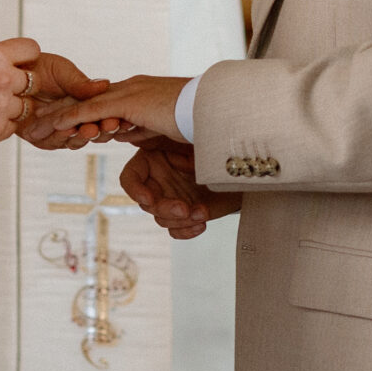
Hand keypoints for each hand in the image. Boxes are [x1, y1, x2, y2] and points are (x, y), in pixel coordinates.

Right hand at [0, 38, 40, 149]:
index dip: (26, 58)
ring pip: (25, 106)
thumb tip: (18, 67)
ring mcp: (2, 107)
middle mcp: (3, 79)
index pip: (32, 50)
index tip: (18, 65)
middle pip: (33, 81)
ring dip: (11, 107)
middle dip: (20, 85)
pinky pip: (12, 126)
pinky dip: (1, 124)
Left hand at [15, 51, 126, 147]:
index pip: (100, 118)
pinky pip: (50, 143)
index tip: (121, 118)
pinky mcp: (36, 137)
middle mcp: (69, 121)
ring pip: (72, 141)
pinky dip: (59, 138)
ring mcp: (53, 130)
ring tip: (89, 128)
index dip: (111, 120)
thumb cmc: (37, 65)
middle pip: (90, 133)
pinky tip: (66, 130)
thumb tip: (105, 85)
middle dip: (101, 131)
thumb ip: (80, 83)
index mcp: (81, 106)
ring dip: (82, 137)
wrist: (8, 69)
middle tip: (110, 125)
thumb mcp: (63, 71)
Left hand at [24, 73, 187, 145]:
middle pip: (85, 100)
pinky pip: (93, 110)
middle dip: (59, 113)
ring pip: (84, 105)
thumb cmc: (195, 120)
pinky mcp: (128, 102)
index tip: (57, 122)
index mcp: (136, 92)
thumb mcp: (160, 126)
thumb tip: (122, 134)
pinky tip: (55, 126)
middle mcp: (128, 88)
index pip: (99, 103)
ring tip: (36, 128)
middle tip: (37, 123)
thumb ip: (139, 127)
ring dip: (58, 118)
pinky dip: (72, 118)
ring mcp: (127, 93)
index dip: (77, 113)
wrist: (212, 111)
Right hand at [120, 142, 237, 238]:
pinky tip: (201, 224)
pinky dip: (186, 231)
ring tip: (202, 212)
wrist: (241, 166)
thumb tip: (145, 139)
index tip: (150, 199)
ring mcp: (170, 199)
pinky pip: (175, 230)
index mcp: (153, 159)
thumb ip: (172, 143)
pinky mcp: (183, 215)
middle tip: (185, 209)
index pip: (130, 177)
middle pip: (147, 203)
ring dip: (181, 220)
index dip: (135, 190)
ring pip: (161, 219)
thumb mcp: (194, 140)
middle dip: (166, 209)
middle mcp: (157, 181)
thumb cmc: (216, 146)